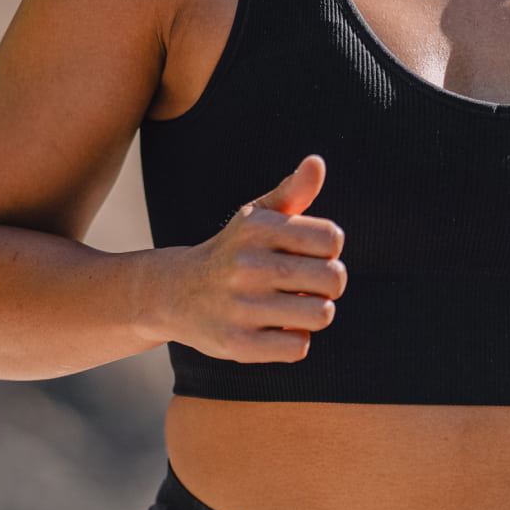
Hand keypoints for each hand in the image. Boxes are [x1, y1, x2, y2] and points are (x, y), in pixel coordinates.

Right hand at [153, 155, 345, 362]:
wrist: (175, 293)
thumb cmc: (234, 252)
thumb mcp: (257, 216)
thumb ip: (293, 192)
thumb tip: (316, 163)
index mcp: (257, 228)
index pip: (333, 239)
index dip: (329, 250)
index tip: (308, 254)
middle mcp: (248, 265)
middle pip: (334, 279)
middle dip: (329, 284)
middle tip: (306, 285)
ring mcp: (241, 307)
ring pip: (322, 314)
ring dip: (314, 313)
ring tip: (292, 306)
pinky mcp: (237, 344)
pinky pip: (299, 347)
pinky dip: (294, 340)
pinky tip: (274, 329)